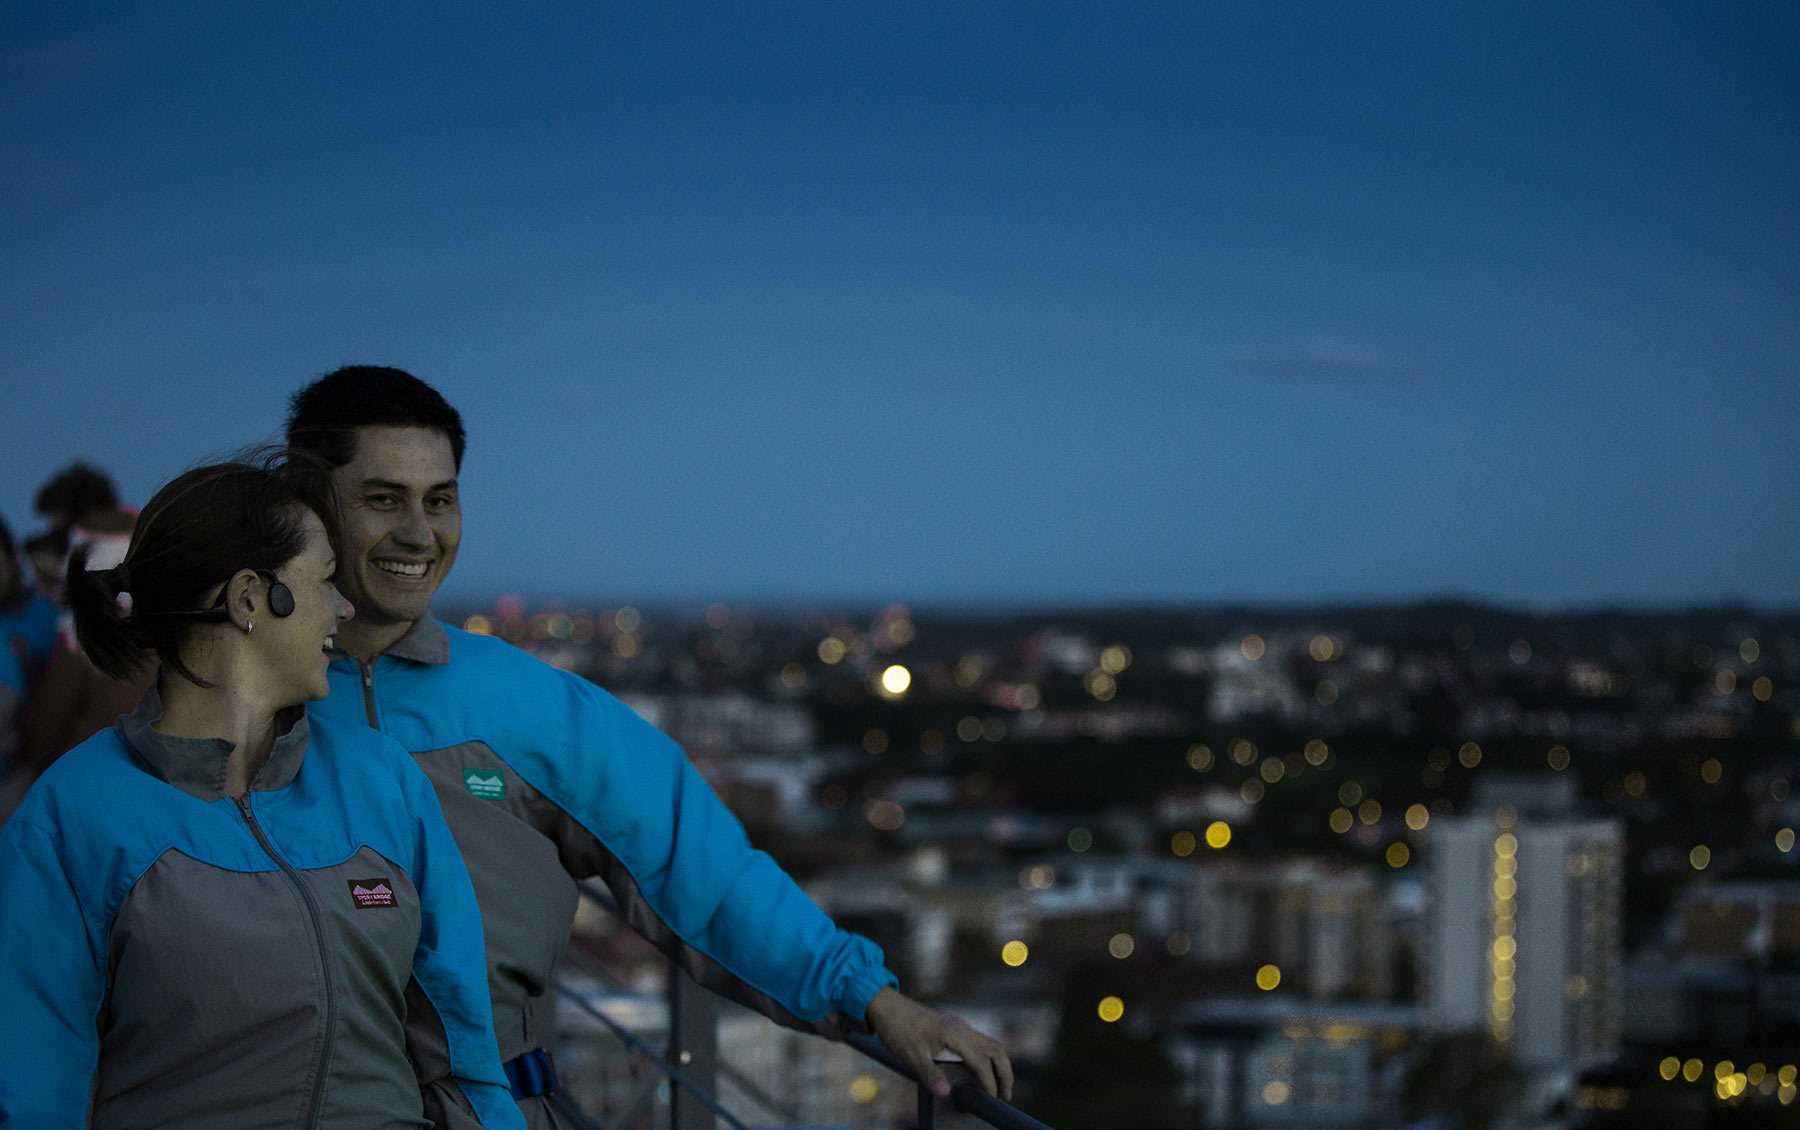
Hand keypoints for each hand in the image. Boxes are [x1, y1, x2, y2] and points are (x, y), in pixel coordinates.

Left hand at [864, 986, 1013, 1101]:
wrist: (887, 1006)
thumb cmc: (898, 1029)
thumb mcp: (911, 1056)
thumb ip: (930, 1075)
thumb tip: (946, 1094)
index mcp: (956, 1034)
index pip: (982, 1062)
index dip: (990, 1083)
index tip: (992, 1101)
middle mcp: (963, 1029)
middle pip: (996, 1050)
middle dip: (1005, 1074)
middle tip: (1005, 1097)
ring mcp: (960, 1027)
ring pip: (990, 1045)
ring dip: (998, 1066)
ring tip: (997, 1088)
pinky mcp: (954, 1029)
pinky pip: (979, 1044)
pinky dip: (987, 1059)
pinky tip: (980, 1073)